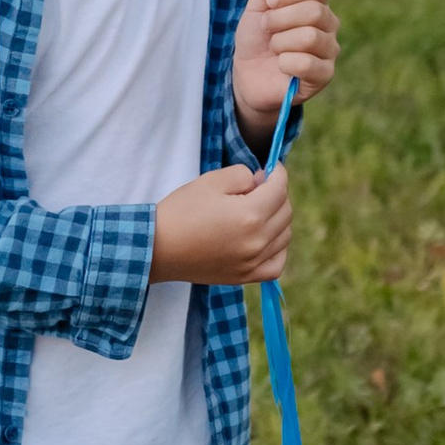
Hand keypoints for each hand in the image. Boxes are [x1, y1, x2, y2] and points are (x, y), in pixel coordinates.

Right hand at [151, 163, 292, 288]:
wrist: (158, 248)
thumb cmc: (182, 211)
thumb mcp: (211, 181)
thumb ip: (242, 175)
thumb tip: (260, 182)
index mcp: (250, 214)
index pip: (280, 188)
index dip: (279, 173)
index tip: (272, 168)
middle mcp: (257, 241)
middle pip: (285, 211)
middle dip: (277, 194)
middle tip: (257, 187)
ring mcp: (252, 262)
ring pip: (284, 236)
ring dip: (278, 219)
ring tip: (258, 210)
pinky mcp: (244, 277)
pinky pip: (276, 264)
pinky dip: (277, 250)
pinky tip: (265, 239)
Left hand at [233, 0, 337, 140]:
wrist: (248, 75)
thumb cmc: (256, 39)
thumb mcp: (254, 8)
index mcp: (315, 3)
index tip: (270, 2)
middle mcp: (329, 24)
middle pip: (314, 11)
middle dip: (280, 19)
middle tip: (266, 28)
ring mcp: (329, 50)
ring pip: (310, 37)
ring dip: (280, 43)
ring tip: (274, 49)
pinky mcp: (325, 75)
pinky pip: (307, 63)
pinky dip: (285, 63)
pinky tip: (281, 66)